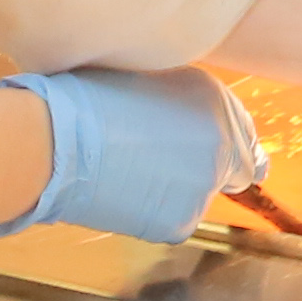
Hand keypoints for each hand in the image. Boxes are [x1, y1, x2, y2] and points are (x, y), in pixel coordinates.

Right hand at [0, 66, 250, 240]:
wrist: (55, 140)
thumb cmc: (86, 99)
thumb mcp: (149, 78)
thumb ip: (184, 102)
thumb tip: (193, 121)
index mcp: (216, 100)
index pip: (246, 135)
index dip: (228, 145)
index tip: (213, 155)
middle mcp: (222, 143)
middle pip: (233, 171)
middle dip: (207, 170)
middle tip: (160, 167)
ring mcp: (205, 186)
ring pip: (200, 197)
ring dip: (178, 190)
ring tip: (132, 174)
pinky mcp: (181, 222)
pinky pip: (175, 218)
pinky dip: (156, 211)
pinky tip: (125, 194)